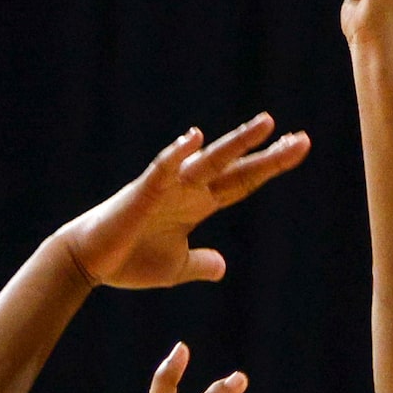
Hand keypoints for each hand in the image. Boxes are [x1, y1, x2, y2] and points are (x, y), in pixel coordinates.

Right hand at [58, 117, 308, 289]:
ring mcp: (167, 187)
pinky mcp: (142, 192)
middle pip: (236, 169)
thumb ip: (200, 263)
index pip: (242, 182)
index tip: (297, 149)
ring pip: (208, 161)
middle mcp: (188, 190)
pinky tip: (195, 139)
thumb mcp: (175, 268)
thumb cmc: (129, 261)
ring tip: (266, 124)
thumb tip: (223, 267)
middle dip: (267, 154)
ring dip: (237, 143)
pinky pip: (162, 169)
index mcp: (198, 205)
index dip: (269, 167)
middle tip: (302, 139)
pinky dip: (177, 154)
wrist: (90, 262)